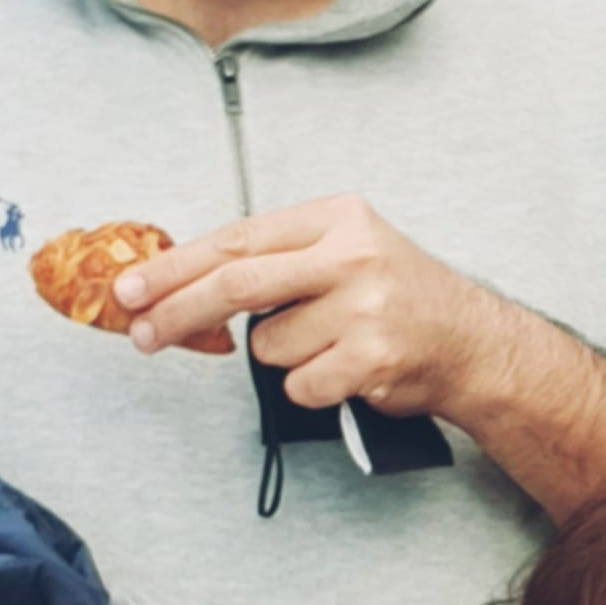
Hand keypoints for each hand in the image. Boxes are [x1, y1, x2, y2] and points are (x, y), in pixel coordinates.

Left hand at [113, 196, 505, 420]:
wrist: (472, 343)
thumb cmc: (400, 299)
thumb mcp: (345, 252)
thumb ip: (278, 260)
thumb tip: (185, 281)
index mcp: (337, 218)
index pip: (237, 239)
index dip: (176, 266)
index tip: (133, 288)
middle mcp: (351, 255)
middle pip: (236, 284)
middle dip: (177, 312)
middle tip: (144, 333)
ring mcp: (364, 306)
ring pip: (266, 344)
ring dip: (279, 357)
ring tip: (326, 345)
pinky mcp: (371, 357)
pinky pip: (299, 383)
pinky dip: (309, 387)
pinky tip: (344, 371)